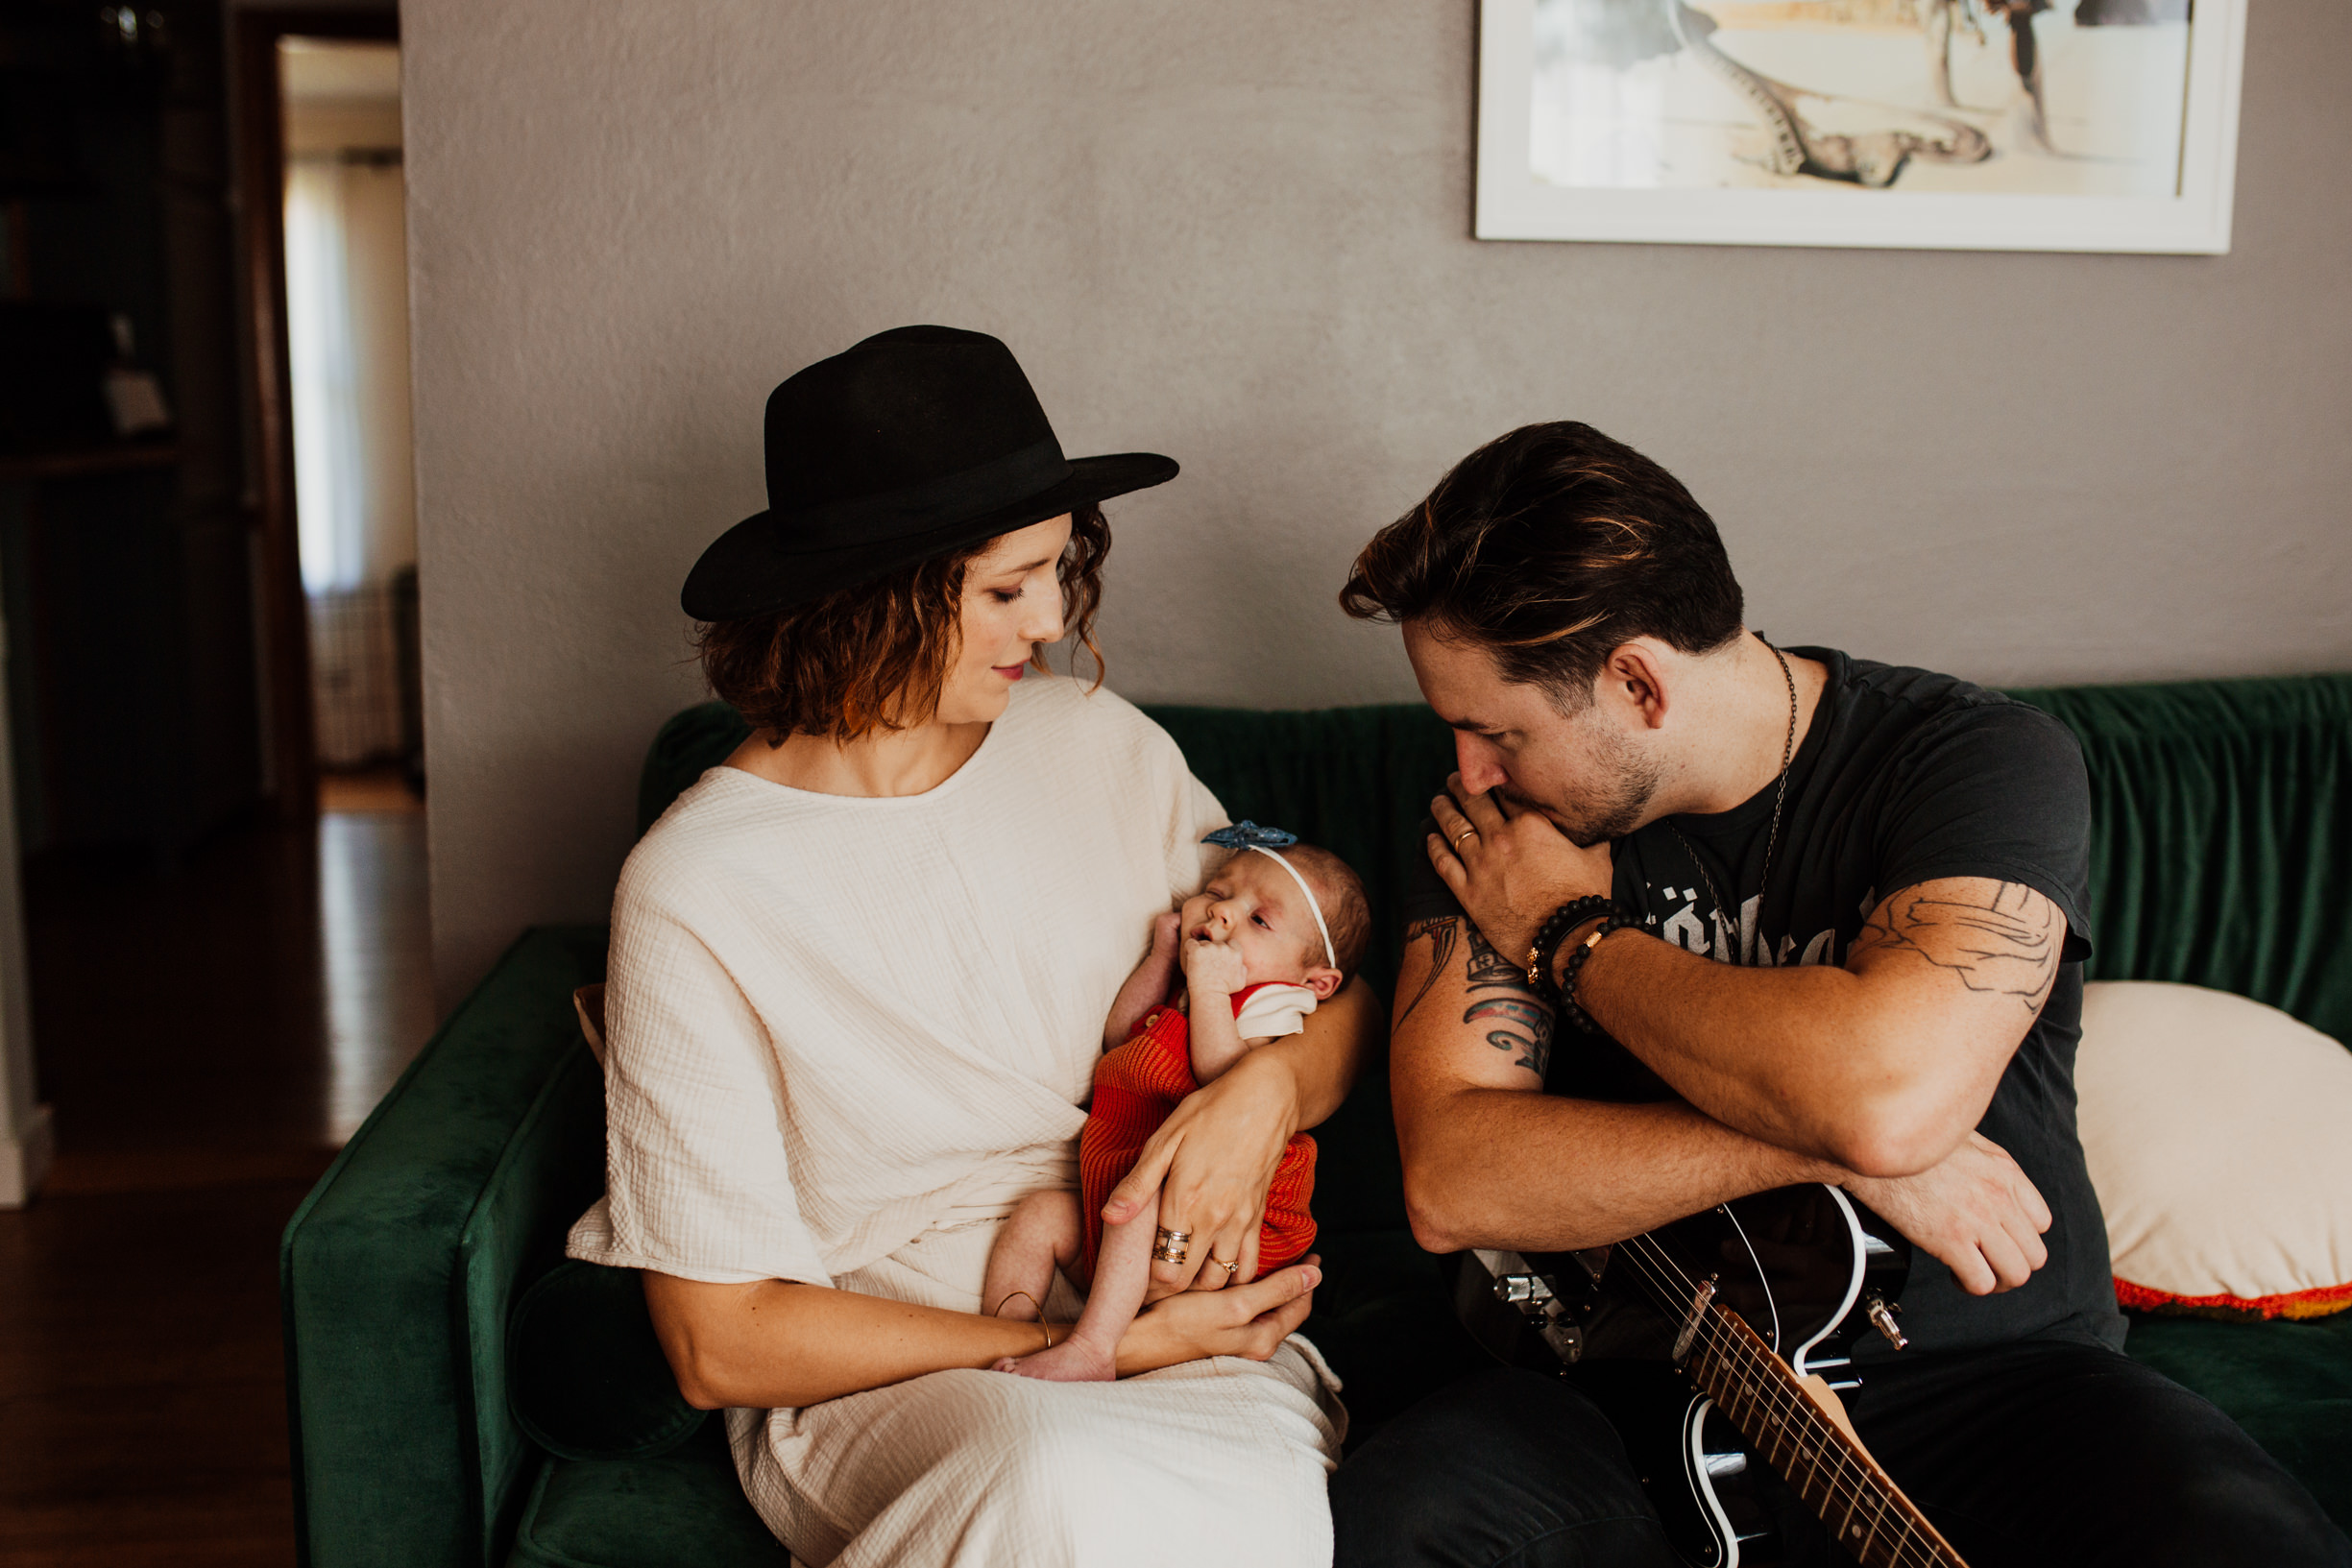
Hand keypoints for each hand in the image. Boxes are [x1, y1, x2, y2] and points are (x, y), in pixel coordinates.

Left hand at [1102, 1048, 1296, 1294]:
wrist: (1265, 1099)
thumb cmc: (1210, 1112)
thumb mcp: (1165, 1140)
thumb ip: (1138, 1184)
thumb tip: (1109, 1217)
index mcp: (1184, 1201)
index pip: (1161, 1270)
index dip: (1144, 1284)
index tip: (1133, 1282)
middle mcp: (1214, 1219)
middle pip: (1187, 1283)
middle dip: (1165, 1292)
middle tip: (1149, 1288)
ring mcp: (1240, 1222)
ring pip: (1219, 1281)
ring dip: (1197, 1286)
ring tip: (1179, 1277)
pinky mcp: (1258, 1218)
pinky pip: (1249, 1266)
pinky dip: (1233, 1279)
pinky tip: (1215, 1270)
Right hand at [1115, 1255, 1319, 1374]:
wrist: (1135, 1341)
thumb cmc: (1181, 1322)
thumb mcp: (1235, 1304)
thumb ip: (1276, 1290)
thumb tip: (1316, 1276)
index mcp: (1262, 1339)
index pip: (1299, 1306)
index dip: (1307, 1278)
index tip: (1313, 1254)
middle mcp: (1251, 1344)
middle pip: (1283, 1308)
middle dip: (1293, 1282)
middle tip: (1296, 1253)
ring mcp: (1232, 1339)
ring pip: (1263, 1308)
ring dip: (1271, 1285)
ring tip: (1272, 1260)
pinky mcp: (1214, 1332)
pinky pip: (1243, 1308)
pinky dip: (1249, 1290)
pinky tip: (1238, 1275)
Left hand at [1180, 933, 1248, 999]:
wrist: (1210, 996)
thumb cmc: (1225, 990)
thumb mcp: (1241, 981)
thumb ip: (1242, 968)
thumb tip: (1240, 963)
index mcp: (1236, 953)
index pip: (1231, 942)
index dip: (1225, 949)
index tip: (1219, 958)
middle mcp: (1224, 947)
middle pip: (1216, 943)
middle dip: (1212, 952)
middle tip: (1208, 966)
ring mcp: (1210, 948)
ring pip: (1203, 944)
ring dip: (1201, 952)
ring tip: (1199, 967)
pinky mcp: (1196, 950)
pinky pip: (1190, 943)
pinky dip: (1189, 949)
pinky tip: (1191, 959)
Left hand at [1429, 774, 1613, 960]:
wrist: (1568, 937)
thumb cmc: (1585, 897)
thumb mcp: (1595, 856)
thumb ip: (1590, 835)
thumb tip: (1597, 823)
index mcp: (1530, 823)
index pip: (1505, 791)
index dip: (1495, 780)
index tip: (1489, 775)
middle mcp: (1500, 838)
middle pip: (1473, 802)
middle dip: (1462, 786)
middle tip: (1455, 779)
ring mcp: (1481, 865)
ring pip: (1453, 827)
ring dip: (1443, 809)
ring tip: (1438, 801)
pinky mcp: (1468, 893)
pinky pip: (1443, 863)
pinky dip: (1434, 847)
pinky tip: (1430, 838)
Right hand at [1844, 1132, 2051, 1295]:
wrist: (1875, 1144)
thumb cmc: (1909, 1141)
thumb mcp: (1961, 1136)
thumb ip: (1984, 1160)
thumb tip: (1984, 1176)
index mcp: (2004, 1172)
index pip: (2041, 1222)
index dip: (2021, 1238)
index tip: (2000, 1240)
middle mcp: (1998, 1197)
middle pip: (2034, 1255)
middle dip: (2011, 1265)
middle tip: (1988, 1264)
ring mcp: (1977, 1220)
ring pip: (2016, 1274)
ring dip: (1996, 1282)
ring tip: (1974, 1273)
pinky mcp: (1950, 1239)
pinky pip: (1981, 1282)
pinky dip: (1970, 1285)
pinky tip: (1954, 1273)